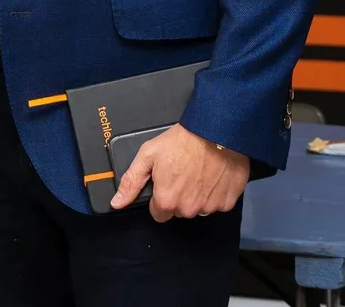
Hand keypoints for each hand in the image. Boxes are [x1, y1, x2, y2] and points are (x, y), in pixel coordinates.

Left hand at [109, 123, 249, 222]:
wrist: (215, 131)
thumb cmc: (181, 141)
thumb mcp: (148, 155)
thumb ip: (131, 182)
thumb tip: (117, 202)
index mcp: (167, 201)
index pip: (158, 213)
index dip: (160, 197)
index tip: (165, 182)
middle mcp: (188, 209)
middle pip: (179, 210)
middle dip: (179, 196)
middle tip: (182, 172)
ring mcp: (210, 207)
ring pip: (199, 207)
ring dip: (198, 195)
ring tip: (198, 171)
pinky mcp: (227, 201)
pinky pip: (218, 203)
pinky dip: (215, 192)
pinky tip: (212, 175)